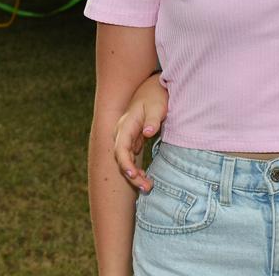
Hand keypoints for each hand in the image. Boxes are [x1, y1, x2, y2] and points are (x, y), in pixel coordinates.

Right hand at [113, 74, 168, 192]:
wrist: (154, 89)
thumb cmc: (156, 97)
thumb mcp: (157, 106)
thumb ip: (153, 119)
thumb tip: (148, 132)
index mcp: (125, 126)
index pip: (120, 148)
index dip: (125, 163)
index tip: (133, 174)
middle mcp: (122, 134)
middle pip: (122, 159)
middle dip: (132, 175)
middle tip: (146, 187)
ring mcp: (127, 139)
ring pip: (127, 162)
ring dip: (135, 176)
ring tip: (148, 187)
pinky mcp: (134, 142)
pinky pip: (132, 159)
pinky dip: (138, 170)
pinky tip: (146, 179)